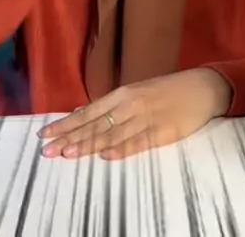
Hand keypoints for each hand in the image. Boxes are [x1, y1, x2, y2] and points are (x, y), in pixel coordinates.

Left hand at [38, 69, 231, 160]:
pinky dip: (122, 149)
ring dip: (89, 145)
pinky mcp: (163, 132)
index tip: (45, 134)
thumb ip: (112, 106)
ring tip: (68, 154)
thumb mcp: (136, 93)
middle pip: (95, 125)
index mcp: (122, 94)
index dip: (66, 124)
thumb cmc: (166, 91)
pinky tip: (107, 155)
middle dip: (70, 137)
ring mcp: (146, 119)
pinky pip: (139, 142)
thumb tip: (84, 114)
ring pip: (113, 134)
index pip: (88, 112)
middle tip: (47, 150)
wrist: (200, 88)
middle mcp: (130, 105)